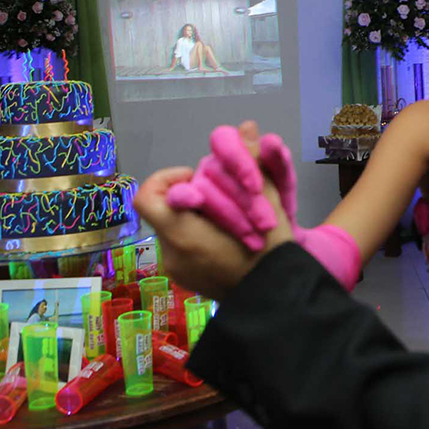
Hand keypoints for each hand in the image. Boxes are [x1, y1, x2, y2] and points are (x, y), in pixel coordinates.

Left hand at [136, 166, 291, 299]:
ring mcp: (177, 271)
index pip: (148, 196)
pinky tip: (227, 240)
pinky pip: (182, 248)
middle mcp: (172, 254)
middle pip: (165, 210)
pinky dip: (199, 237)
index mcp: (184, 235)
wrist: (281, 301)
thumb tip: (247, 127)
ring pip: (175, 228)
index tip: (198, 179)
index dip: (168, 179)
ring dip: (197, 217)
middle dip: (191, 198)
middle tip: (222, 198)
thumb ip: (251, 164)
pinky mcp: (186, 281)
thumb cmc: (272, 253)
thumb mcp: (265, 202)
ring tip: (229, 219)